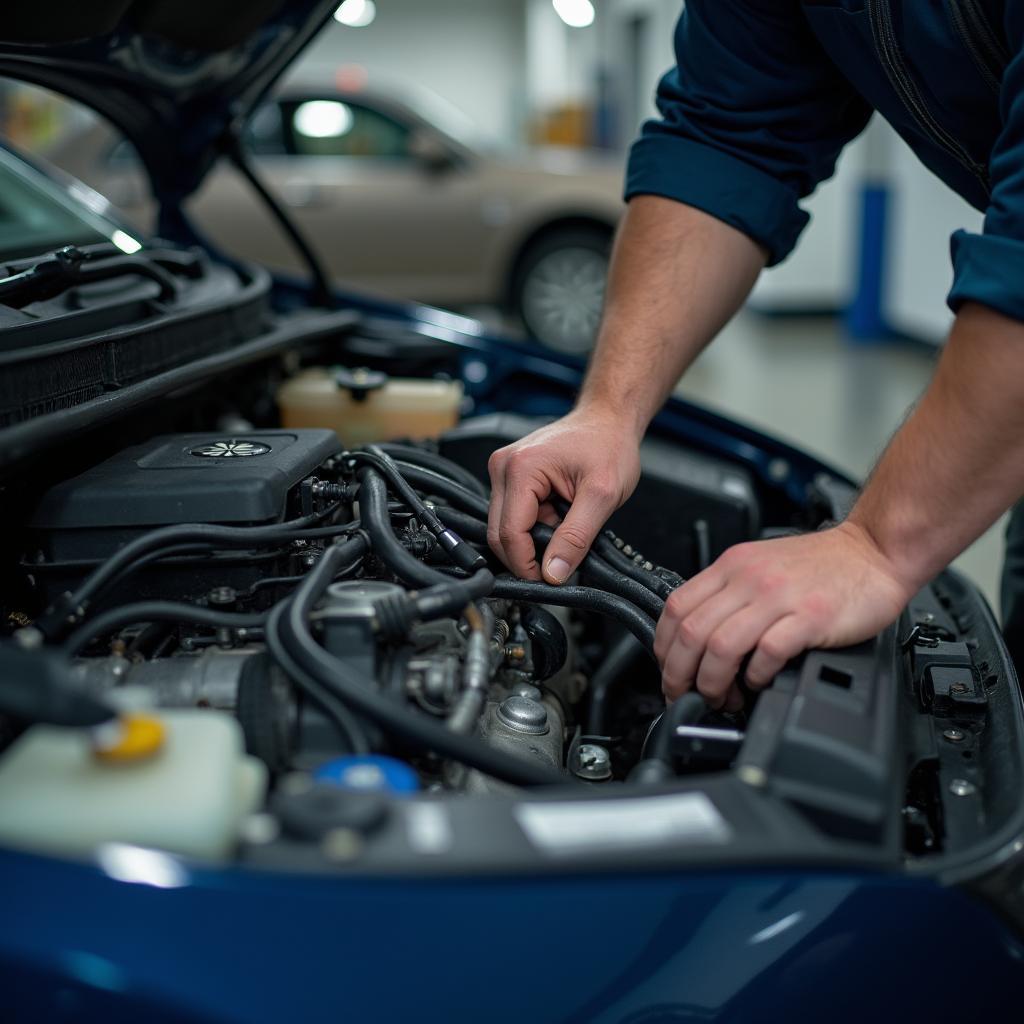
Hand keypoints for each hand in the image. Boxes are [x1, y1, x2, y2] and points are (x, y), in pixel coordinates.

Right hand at [487, 408, 641, 581]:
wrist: (608, 419)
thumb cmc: (608, 445)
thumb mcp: (602, 496)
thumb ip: (577, 538)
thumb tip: (554, 573)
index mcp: (520, 469)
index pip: (509, 535)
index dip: (526, 565)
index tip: (549, 580)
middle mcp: (503, 467)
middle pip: (499, 533)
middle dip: (527, 556)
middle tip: (558, 566)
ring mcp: (503, 470)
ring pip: (505, 527)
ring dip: (533, 539)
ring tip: (565, 530)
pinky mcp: (510, 475)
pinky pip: (513, 515)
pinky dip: (534, 526)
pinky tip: (557, 517)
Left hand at [655, 522, 914, 708]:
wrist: (874, 551)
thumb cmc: (822, 566)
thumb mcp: (760, 567)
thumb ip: (729, 596)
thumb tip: (697, 642)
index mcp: (732, 566)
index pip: (676, 607)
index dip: (663, 647)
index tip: (669, 671)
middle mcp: (749, 578)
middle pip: (691, 632)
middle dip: (680, 674)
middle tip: (686, 695)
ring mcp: (779, 597)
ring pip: (720, 645)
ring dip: (712, 682)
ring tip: (721, 698)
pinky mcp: (810, 617)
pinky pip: (767, 652)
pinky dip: (755, 676)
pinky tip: (758, 683)